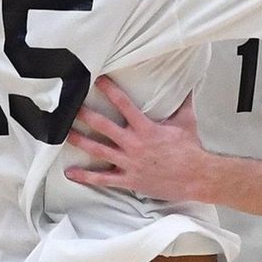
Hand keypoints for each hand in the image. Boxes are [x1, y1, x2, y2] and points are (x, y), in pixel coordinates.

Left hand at [64, 77, 206, 201]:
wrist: (196, 177)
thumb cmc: (190, 149)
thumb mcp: (187, 121)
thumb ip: (183, 103)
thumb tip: (188, 85)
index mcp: (146, 128)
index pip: (124, 104)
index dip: (110, 91)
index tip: (97, 81)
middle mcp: (134, 144)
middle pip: (103, 127)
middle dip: (86, 115)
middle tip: (71, 107)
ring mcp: (129, 163)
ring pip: (98, 151)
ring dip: (80, 141)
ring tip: (65, 134)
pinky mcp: (128, 180)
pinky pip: (103, 179)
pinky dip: (86, 177)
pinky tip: (71, 173)